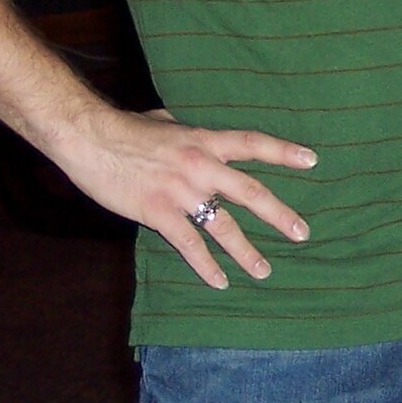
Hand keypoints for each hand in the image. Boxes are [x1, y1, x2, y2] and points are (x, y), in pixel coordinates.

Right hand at [55, 105, 315, 289]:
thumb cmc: (124, 127)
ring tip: (264, 271)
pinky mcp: (158, 212)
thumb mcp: (164, 121)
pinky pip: (189, 245)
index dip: (284, 152)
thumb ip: (183, 130)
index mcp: (204, 140)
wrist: (88, 137)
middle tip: (302, 234)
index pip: (253, 143)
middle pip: (251, 192)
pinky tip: (219, 282)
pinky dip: (206, 266)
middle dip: (280, 215)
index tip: (312, 161)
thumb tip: (187, 130)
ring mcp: (180, 191)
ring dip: (246, 252)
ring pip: (224, 226)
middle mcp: (200, 165)